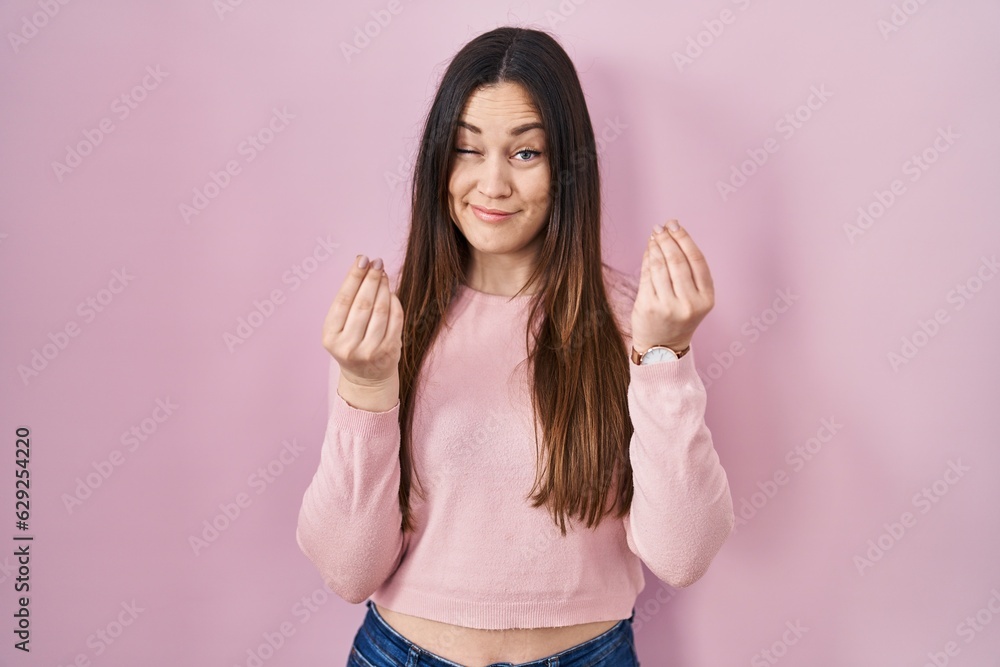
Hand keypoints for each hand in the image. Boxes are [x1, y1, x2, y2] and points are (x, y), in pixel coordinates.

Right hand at [322, 255, 403, 386]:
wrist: (366, 378)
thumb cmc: (352, 344)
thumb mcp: (340, 327)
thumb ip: (348, 301)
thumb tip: (363, 266)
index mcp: (331, 337)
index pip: (343, 300)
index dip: (354, 277)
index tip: (362, 259)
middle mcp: (348, 346)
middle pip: (363, 303)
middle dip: (371, 279)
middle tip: (377, 263)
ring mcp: (370, 351)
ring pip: (380, 310)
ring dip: (383, 288)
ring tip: (383, 275)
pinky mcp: (389, 352)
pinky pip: (395, 320)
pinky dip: (394, 302)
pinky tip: (391, 293)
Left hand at [631, 220, 713, 353]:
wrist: (662, 348)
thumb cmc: (679, 317)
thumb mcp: (694, 298)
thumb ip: (688, 271)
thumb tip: (671, 234)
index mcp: (706, 299)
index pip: (696, 260)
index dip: (684, 239)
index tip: (675, 224)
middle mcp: (689, 303)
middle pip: (677, 261)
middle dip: (668, 239)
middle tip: (661, 227)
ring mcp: (668, 306)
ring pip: (660, 266)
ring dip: (656, 247)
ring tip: (654, 236)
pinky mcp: (649, 307)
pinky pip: (646, 276)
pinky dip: (647, 259)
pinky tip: (648, 251)